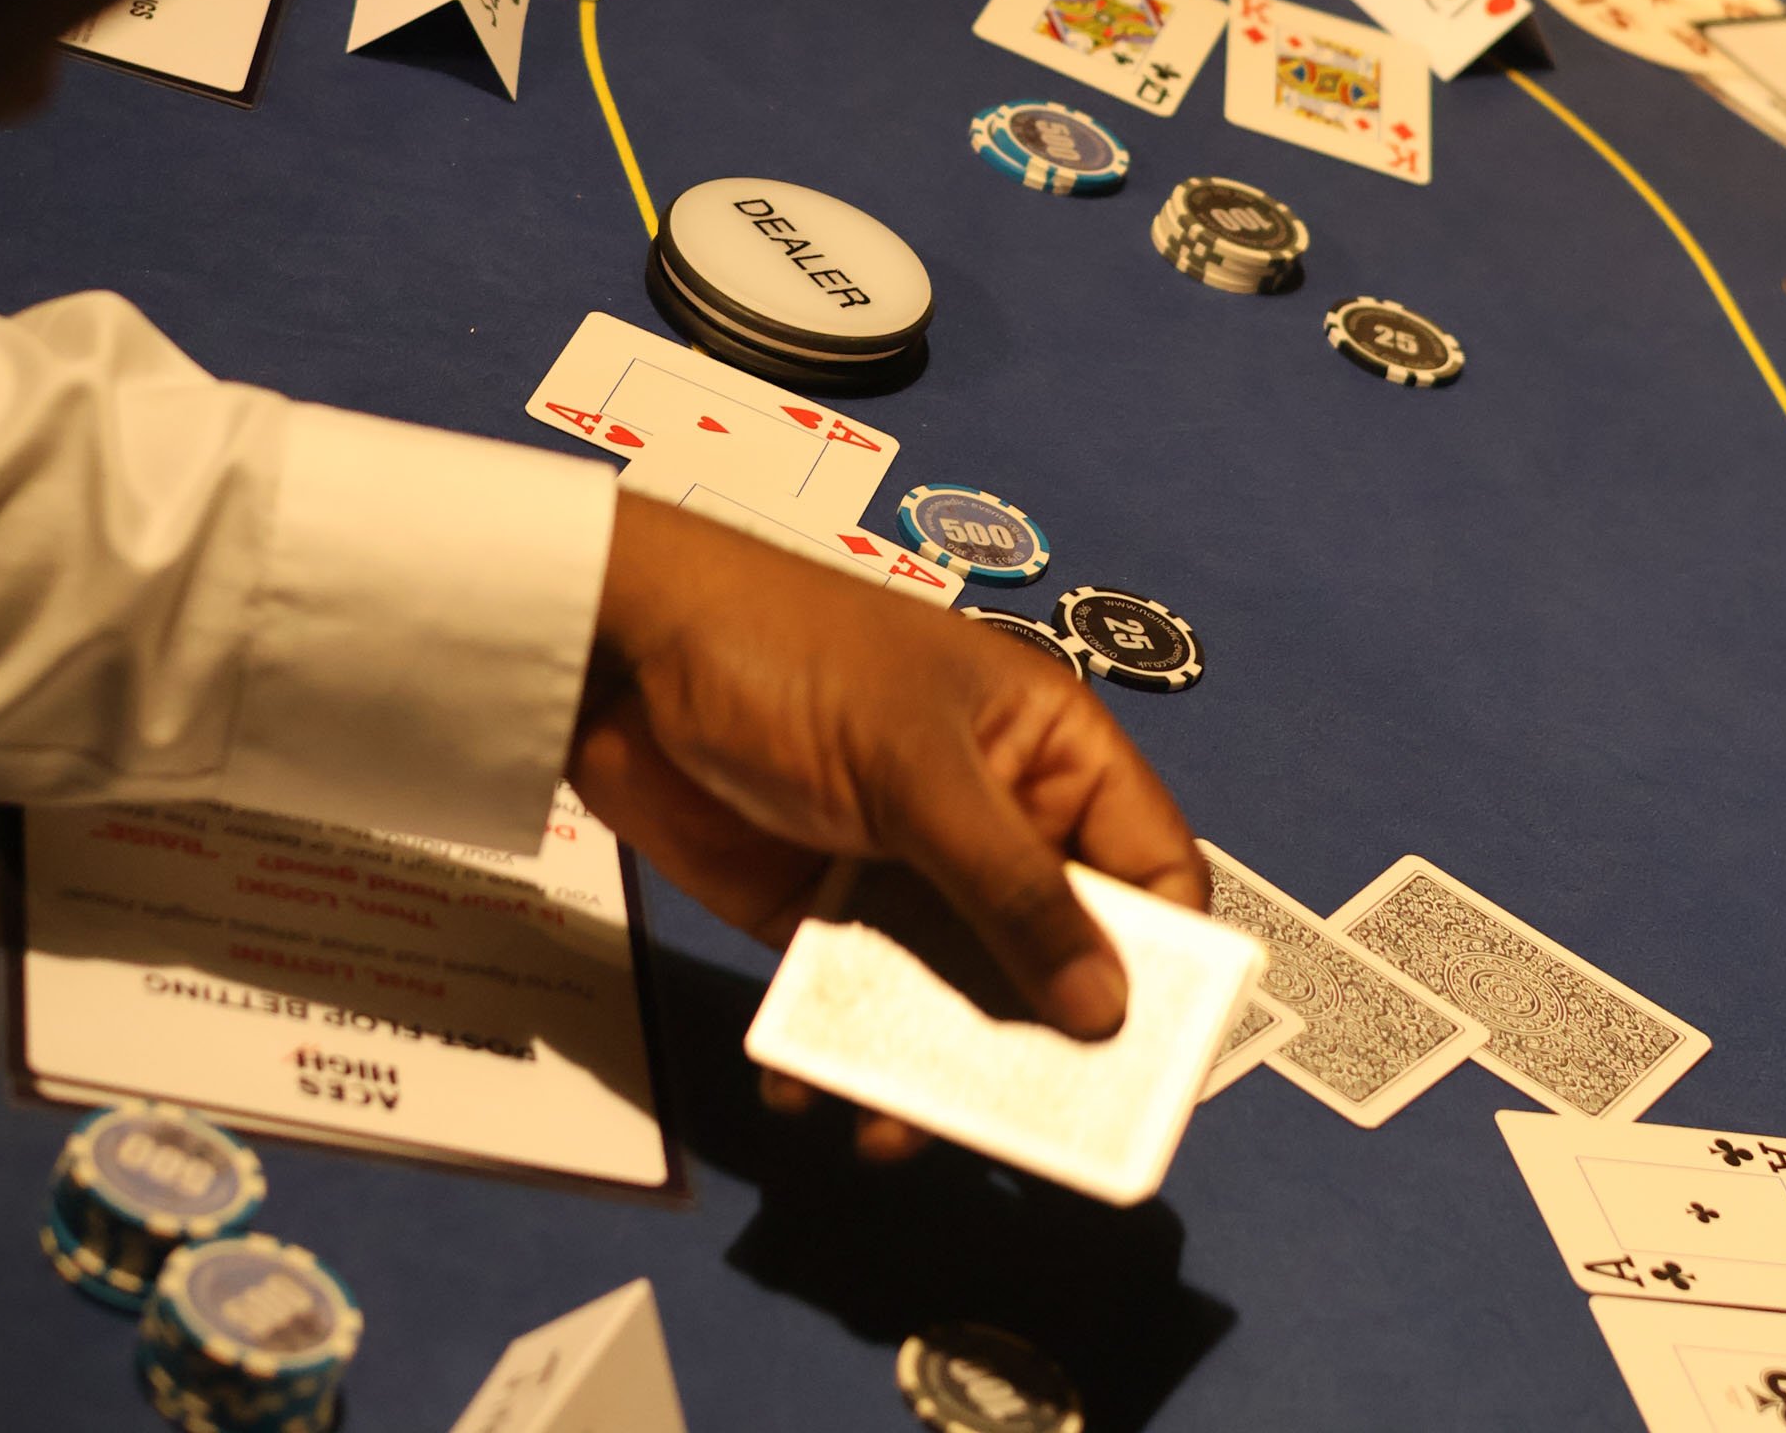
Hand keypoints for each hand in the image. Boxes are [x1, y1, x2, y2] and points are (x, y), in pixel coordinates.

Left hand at [569, 494, 1206, 1156]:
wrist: (619, 653)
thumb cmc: (795, 663)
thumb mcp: (915, 769)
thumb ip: (1010, 889)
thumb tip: (1106, 1010)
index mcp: (1048, 751)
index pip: (1150, 866)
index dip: (1166, 963)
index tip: (1148, 1063)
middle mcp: (995, 818)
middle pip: (1060, 953)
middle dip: (1046, 1040)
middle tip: (1026, 1131)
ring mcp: (911, 872)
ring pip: (961, 999)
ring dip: (937, 1071)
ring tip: (891, 1133)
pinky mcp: (826, 917)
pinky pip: (864, 1008)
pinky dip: (846, 1059)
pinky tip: (811, 1089)